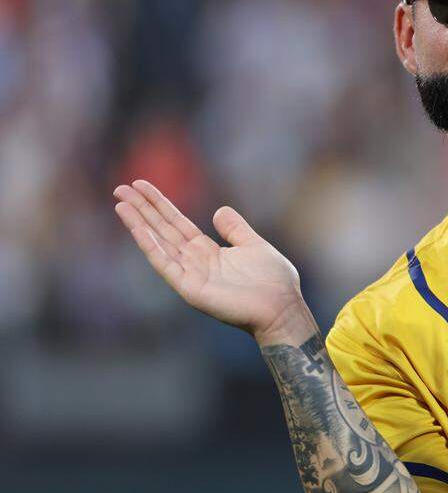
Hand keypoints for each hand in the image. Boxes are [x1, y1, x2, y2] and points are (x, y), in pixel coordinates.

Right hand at [112, 180, 307, 340]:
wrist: (283, 307)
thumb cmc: (273, 281)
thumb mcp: (254, 245)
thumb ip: (235, 229)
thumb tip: (219, 211)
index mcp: (208, 251)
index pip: (177, 223)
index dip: (159, 204)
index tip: (140, 185)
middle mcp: (195, 261)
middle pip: (163, 230)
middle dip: (142, 209)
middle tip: (120, 188)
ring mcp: (190, 275)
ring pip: (159, 244)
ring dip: (139, 224)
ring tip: (121, 204)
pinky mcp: (191, 289)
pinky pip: (166, 265)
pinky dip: (151, 247)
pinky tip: (138, 229)